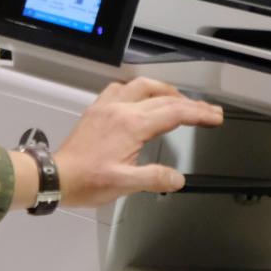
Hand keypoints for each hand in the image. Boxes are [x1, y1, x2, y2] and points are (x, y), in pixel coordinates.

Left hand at [50, 78, 222, 207]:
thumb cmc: (86, 180)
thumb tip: (176, 178)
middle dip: (190, 103)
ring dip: (165, 90)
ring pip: (142, 86)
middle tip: (207, 110)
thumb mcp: (125, 184)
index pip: (174, 113)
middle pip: (163, 98)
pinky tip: (140, 97)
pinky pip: (120, 89)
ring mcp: (107, 107)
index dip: (199, 114)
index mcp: (131, 125)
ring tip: (179, 99)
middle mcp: (120, 110)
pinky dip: (138, 90)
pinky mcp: (96, 110)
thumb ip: (154, 178)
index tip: (215, 117)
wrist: (56, 176)